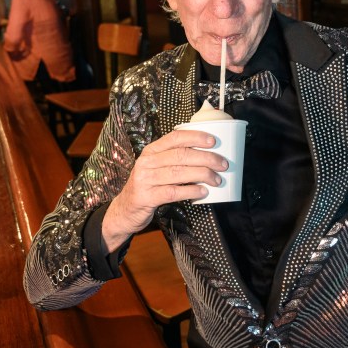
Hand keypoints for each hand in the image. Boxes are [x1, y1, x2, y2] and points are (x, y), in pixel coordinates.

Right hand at [101, 129, 227, 252]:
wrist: (125, 210)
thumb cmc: (148, 186)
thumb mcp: (156, 168)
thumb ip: (174, 160)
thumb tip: (207, 156)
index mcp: (151, 151)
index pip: (175, 138)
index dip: (195, 137)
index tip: (213, 141)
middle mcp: (146, 162)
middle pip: (181, 155)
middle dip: (206, 158)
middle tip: (222, 164)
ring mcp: (145, 180)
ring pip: (179, 173)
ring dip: (202, 175)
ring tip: (217, 180)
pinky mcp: (146, 197)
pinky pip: (173, 192)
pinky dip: (191, 191)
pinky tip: (203, 192)